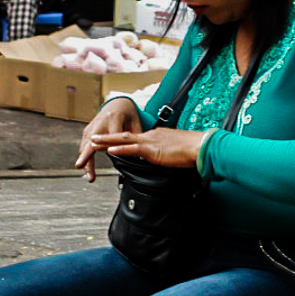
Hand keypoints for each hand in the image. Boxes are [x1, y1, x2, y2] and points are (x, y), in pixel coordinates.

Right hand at [75, 99, 140, 181]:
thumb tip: (139, 153)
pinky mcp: (88, 131)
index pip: (112, 136)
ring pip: (85, 146)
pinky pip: (84, 146)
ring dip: (85, 161)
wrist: (117, 104)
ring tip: (90, 176)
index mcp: (114, 118)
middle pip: (92, 141)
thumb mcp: (135, 122)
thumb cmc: (127, 114)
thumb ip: (136, 137)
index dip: (110, 146)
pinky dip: (84, 158)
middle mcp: (100, 123)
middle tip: (80, 165)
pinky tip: (86, 169)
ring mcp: (92, 127)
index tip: (110, 156)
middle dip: (86, 155)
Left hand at [89, 128, 204, 170]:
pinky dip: (119, 150)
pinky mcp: (152, 149)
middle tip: (94, 137)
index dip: (121, 140)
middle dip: (108, 137)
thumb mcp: (176, 151)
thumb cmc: (194, 150)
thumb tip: (165, 159)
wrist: (201, 147)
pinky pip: (132, 149)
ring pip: (123, 140)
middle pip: (125, 135)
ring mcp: (150, 141)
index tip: (111, 141)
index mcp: (157, 135)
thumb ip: (167, 154)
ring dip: (107, 141)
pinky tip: (109, 151)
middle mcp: (151, 135)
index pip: (136, 137)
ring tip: (93, 141)